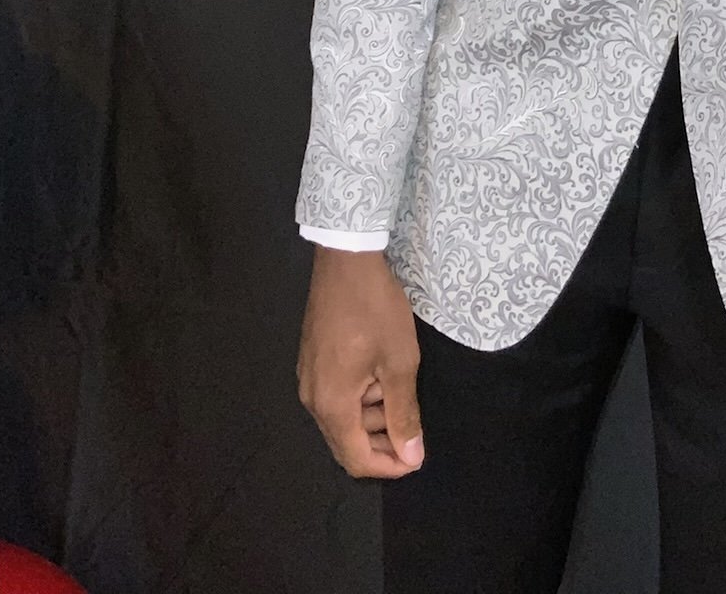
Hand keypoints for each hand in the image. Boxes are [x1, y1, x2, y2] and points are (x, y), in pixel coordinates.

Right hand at [298, 247, 424, 479]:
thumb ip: (404, 414)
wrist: (346, 259)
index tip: (417, 456)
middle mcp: (312, 400)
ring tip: (399, 389)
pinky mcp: (311, 361)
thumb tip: (411, 456)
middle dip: (381, 443)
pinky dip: (360, 398)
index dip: (389, 466)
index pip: (356, 460)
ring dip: (372, 417)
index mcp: (331, 406)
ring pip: (341, 420)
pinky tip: (380, 375)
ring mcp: (308, 379)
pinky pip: (335, 397)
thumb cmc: (376, 310)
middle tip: (413, 424)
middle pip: (345, 443)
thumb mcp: (399, 362)